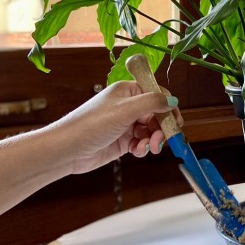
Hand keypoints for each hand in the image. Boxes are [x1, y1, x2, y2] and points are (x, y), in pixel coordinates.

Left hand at [48, 81, 183, 174]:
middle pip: (157, 114)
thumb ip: (152, 103)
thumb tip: (174, 100)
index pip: (157, 95)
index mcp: (128, 91)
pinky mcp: (123, 141)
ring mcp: (126, 124)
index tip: (176, 121)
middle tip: (160, 140)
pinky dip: (143, 148)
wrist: (68, 149)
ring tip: (148, 148)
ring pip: (151, 130)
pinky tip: (136, 152)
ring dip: (153, 140)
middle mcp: (128, 106)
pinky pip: (142, 143)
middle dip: (161, 128)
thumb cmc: (91, 124)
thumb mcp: (125, 109)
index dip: (168, 107)